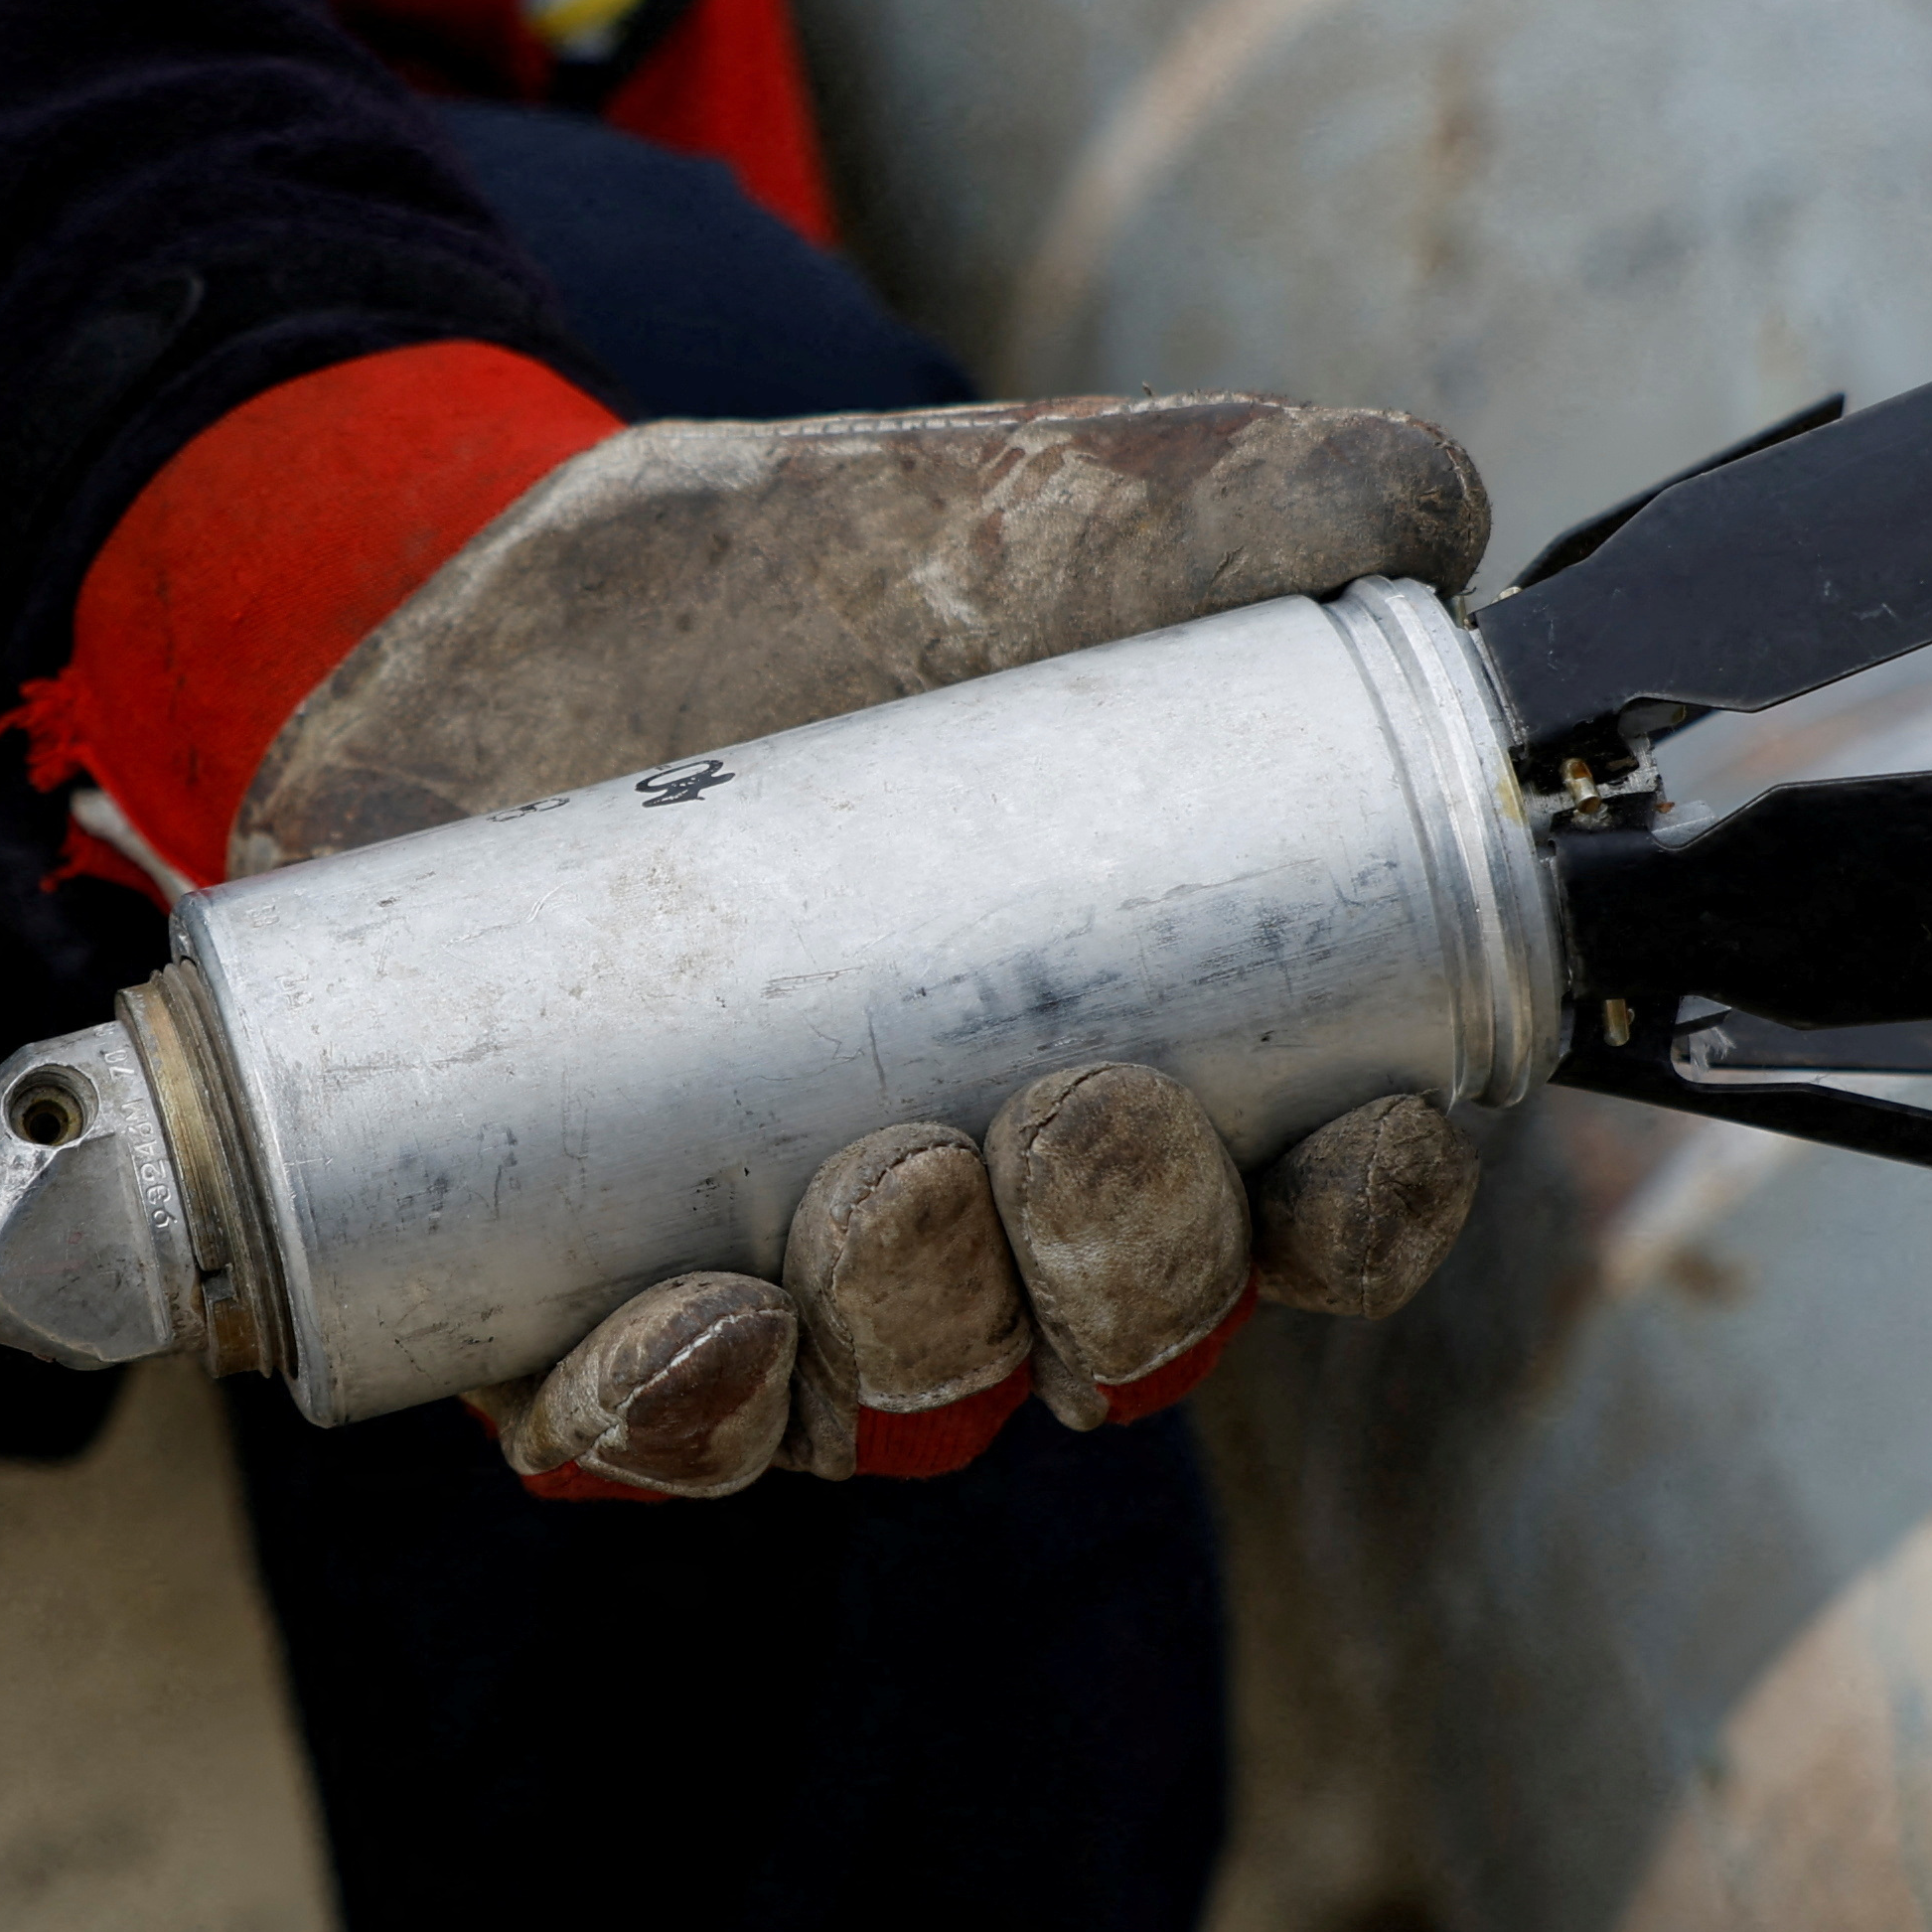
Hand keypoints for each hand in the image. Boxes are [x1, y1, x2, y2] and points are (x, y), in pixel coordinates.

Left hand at [17, 366, 1497, 1500]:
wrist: (496, 580)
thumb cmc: (820, 574)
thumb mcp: (1038, 509)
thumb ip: (1252, 494)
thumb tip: (1434, 517)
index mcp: (1162, 1067)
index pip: (1312, 1211)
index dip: (1359, 1219)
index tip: (1354, 1150)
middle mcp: (994, 1213)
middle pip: (1120, 1337)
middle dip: (1128, 1272)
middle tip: (1072, 1119)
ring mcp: (790, 1277)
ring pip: (901, 1403)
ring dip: (923, 1335)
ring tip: (882, 1184)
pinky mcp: (572, 1298)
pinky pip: (642, 1438)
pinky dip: (680, 1419)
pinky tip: (694, 1330)